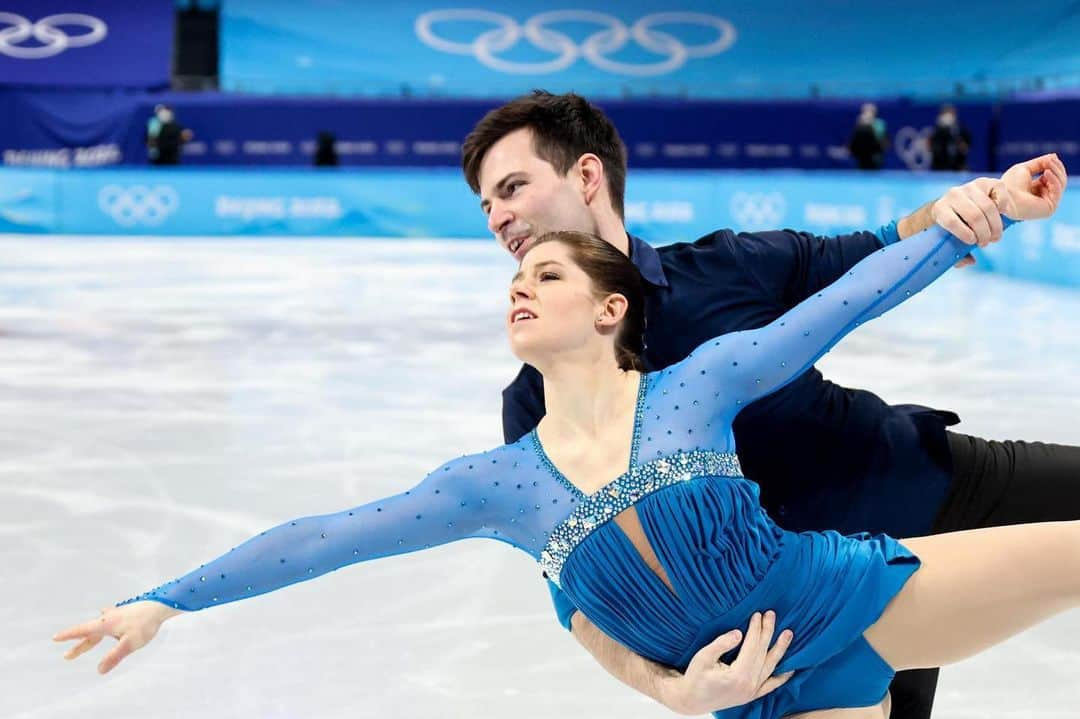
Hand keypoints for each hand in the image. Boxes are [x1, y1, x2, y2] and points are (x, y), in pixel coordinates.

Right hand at [53, 601, 182, 673]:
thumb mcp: (130, 643)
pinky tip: (107, 621)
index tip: (55, 638)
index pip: (83, 631)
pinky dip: (105, 628)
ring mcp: (117, 614)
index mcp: (106, 624)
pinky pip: (110, 622)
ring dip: (92, 636)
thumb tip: (99, 670)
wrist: (160, 605)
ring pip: (100, 627)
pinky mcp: (125, 613)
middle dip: (79, 645)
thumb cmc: (145, 624)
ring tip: (85, 643)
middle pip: (90, 633)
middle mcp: (108, 618)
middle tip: (67, 656)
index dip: (69, 636)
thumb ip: (114, 656)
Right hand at [664, 611, 794, 714]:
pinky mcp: (751, 696)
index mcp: (738, 675)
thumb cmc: (695, 677)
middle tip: (772, 614)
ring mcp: (752, 692)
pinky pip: (771, 686)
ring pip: (770, 667)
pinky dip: (782, 677)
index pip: (752, 646)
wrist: (691, 700)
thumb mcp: (703, 657)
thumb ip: (722, 644)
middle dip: (768, 632)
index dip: (756, 629)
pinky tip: (791, 669)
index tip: (757, 614)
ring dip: (780, 649)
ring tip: (788, 634)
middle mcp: (749, 685)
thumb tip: (739, 633)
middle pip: (763, 653)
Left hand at [931, 178, 1004, 250]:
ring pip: (988, 207)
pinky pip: (999, 190)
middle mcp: (953, 195)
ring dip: (995, 225)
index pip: (951, 221)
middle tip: (986, 243)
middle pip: (974, 216)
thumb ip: (957, 255)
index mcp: (939, 209)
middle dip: (984, 233)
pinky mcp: (985, 182)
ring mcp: (969, 187)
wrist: (952, 205)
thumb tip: (971, 261)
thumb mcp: (947, 241)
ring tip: (994, 237)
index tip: (972, 242)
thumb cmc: (950, 228)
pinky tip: (1002, 216)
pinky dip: (1003, 205)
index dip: (964, 234)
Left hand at [998, 153, 1067, 220]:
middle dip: (1056, 168)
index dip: (1053, 167)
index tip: (1051, 158)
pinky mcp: (1049, 209)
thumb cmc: (1009, 184)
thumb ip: (1040, 163)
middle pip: (1059, 180)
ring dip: (1056, 172)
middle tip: (1051, 160)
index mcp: (1035, 190)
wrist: (1003, 196)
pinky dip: (1054, 180)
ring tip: (1048, 164)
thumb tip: (1054, 156)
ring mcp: (1047, 204)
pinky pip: (1057, 191)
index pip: (1052, 178)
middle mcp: (1042, 198)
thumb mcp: (1025, 169)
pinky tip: (1047, 173)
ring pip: (1060, 184)